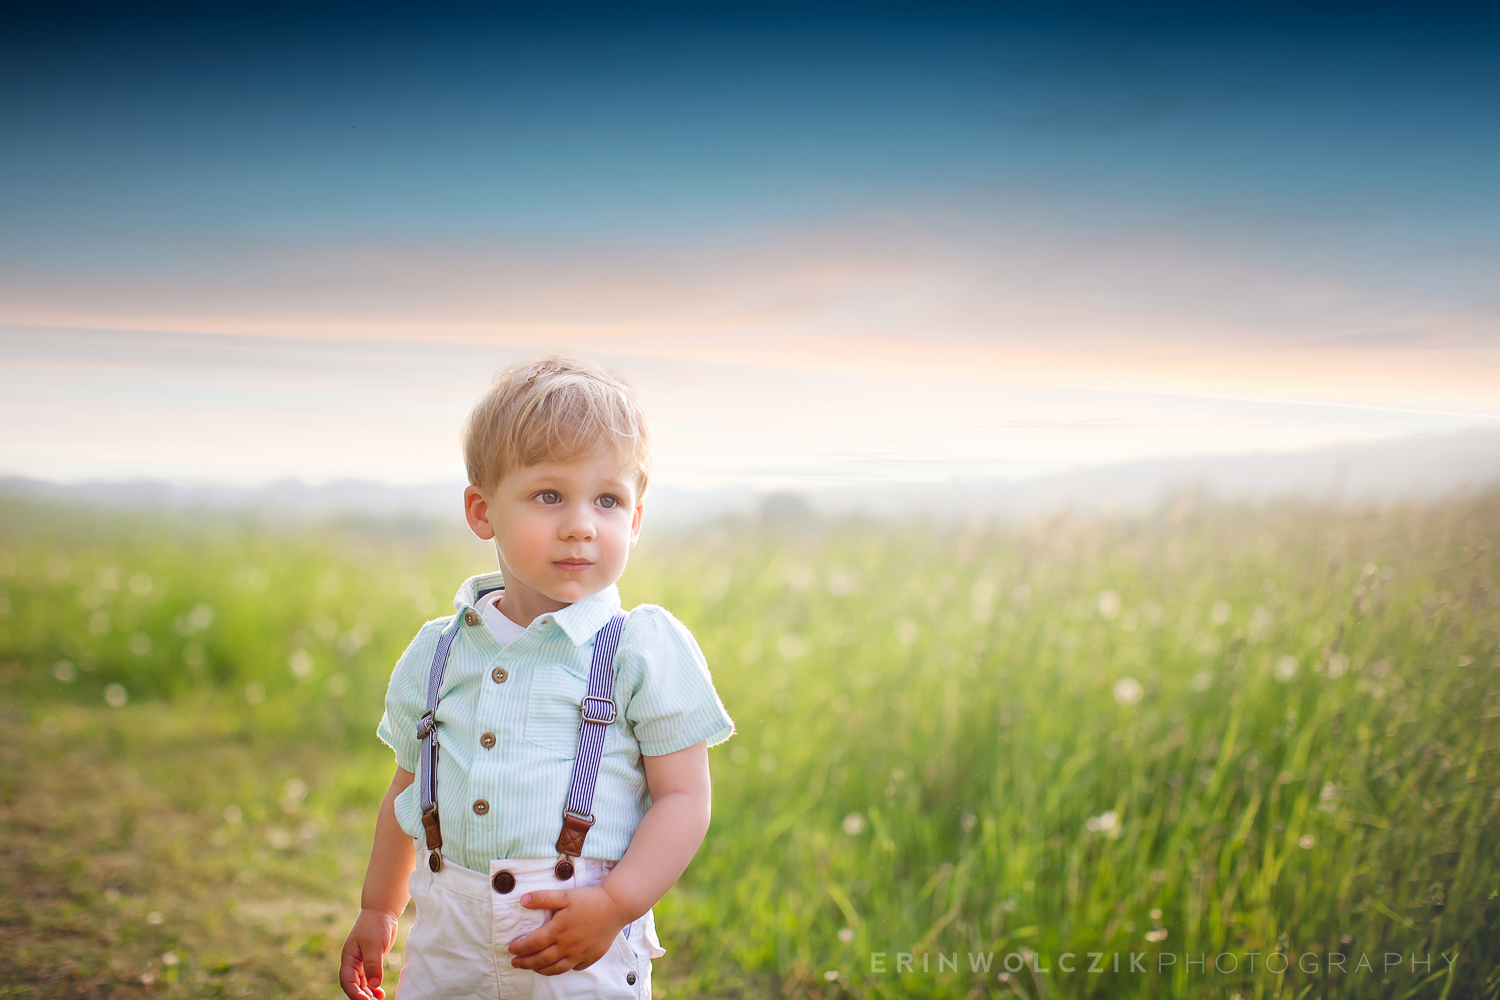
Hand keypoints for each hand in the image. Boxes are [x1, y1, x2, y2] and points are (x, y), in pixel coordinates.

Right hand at [339, 908, 399, 999]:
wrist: (381, 912)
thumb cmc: (375, 925)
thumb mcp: (374, 944)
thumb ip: (373, 964)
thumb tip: (374, 984)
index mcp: (348, 958)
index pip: (347, 980)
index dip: (354, 993)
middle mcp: (352, 962)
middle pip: (353, 985)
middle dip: (361, 996)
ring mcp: (360, 963)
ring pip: (361, 984)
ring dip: (367, 993)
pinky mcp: (370, 962)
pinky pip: (368, 978)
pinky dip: (373, 987)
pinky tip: (380, 993)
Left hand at [507, 885, 631, 975]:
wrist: (616, 906)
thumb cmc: (590, 899)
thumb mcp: (565, 895)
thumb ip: (543, 898)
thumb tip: (523, 900)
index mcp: (558, 930)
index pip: (533, 944)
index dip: (519, 948)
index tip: (510, 949)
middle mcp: (567, 945)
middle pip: (541, 960)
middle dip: (525, 963)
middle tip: (515, 963)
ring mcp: (579, 953)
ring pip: (556, 968)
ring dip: (541, 970)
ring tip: (533, 969)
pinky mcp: (591, 956)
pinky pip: (574, 967)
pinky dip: (564, 969)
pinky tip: (559, 966)